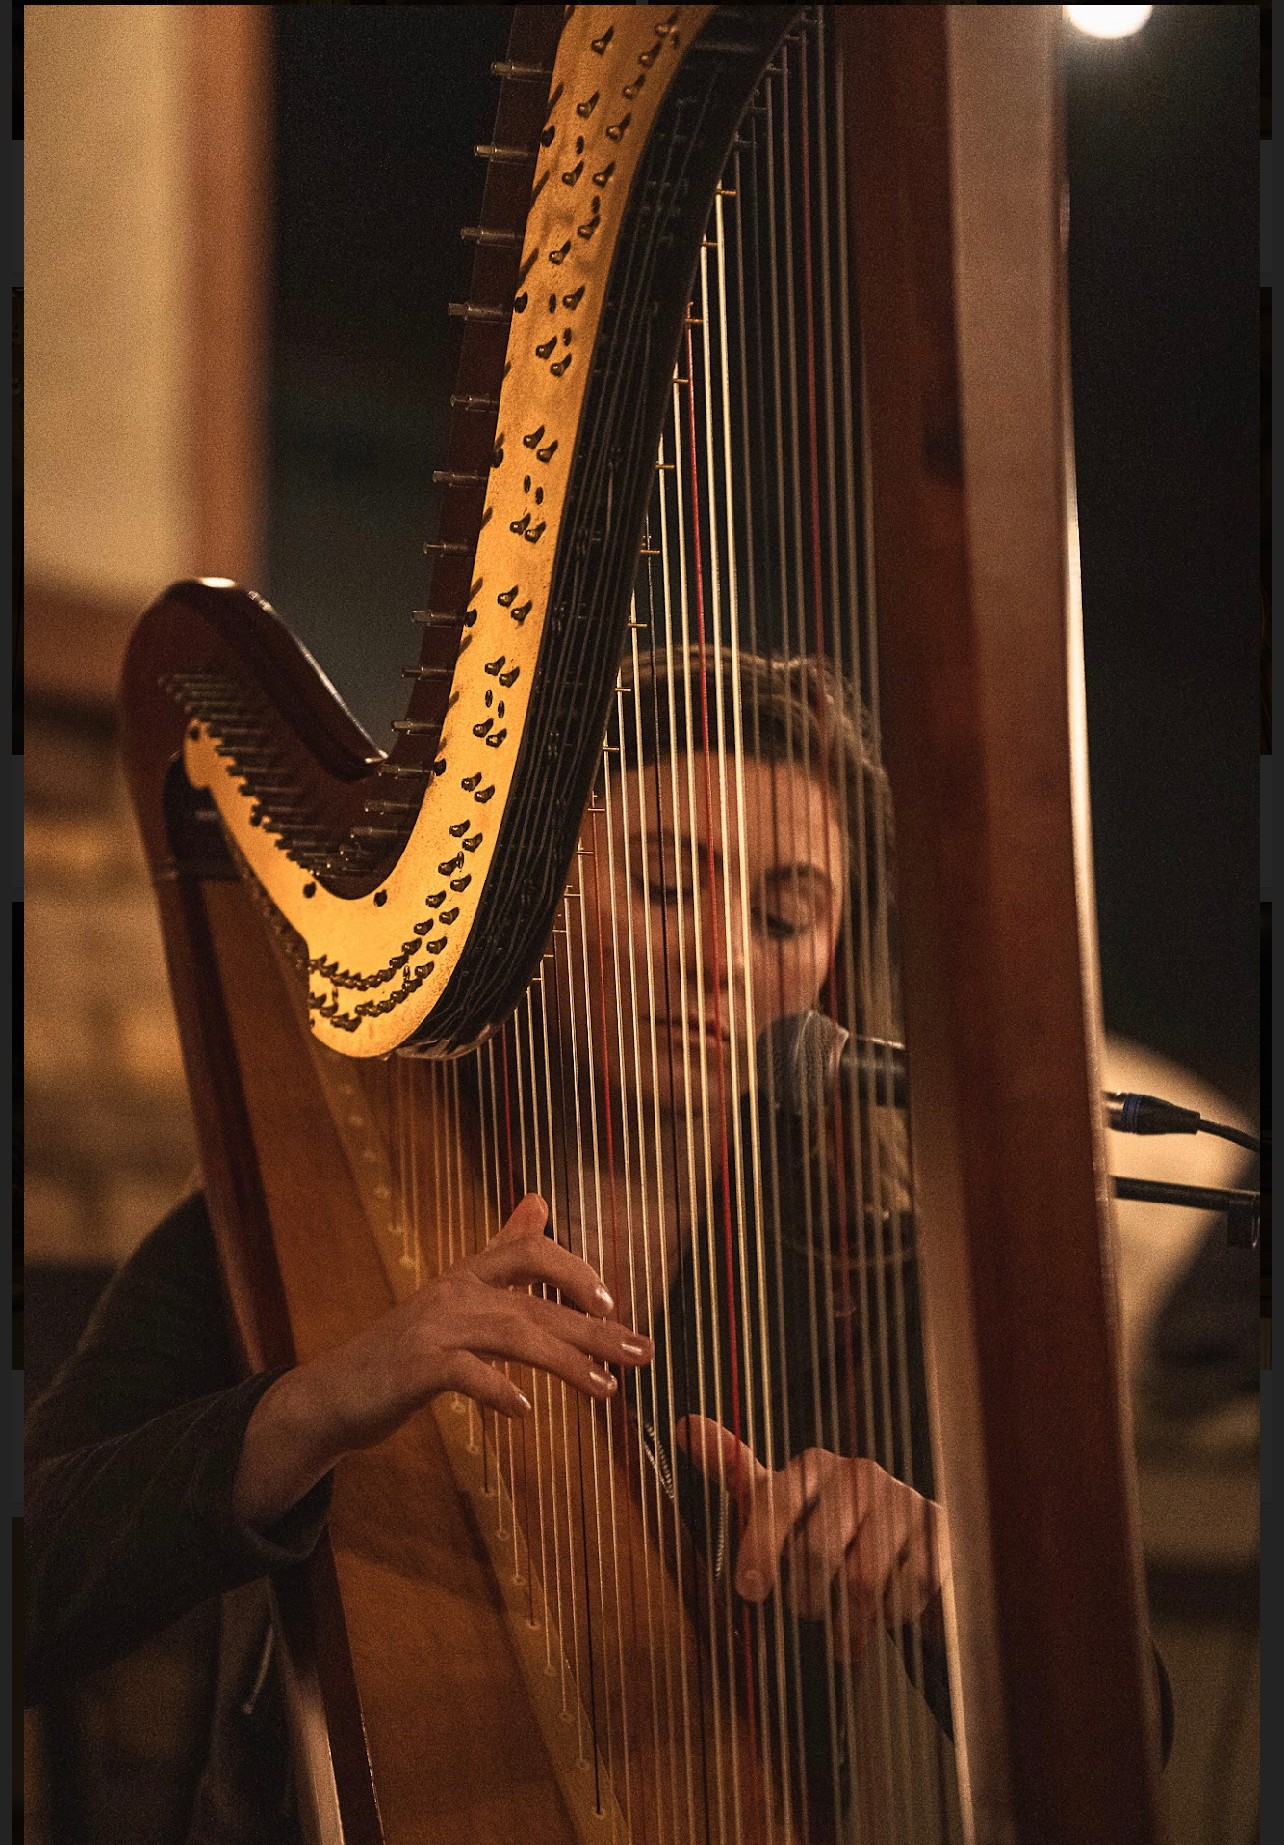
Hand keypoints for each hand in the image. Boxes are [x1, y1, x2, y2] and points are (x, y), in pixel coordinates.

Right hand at [235, 1194, 652, 1527]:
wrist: (335, 1393)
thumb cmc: (405, 1349)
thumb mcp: (457, 1294)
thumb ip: (502, 1251)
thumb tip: (539, 1199)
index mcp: (468, 1275)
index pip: (530, 1252)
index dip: (575, 1271)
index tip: (612, 1303)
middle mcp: (454, 1293)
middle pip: (535, 1303)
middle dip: (595, 1329)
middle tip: (643, 1352)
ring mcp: (432, 1329)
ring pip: (511, 1335)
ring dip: (565, 1361)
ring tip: (606, 1388)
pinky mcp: (412, 1368)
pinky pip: (462, 1373)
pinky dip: (495, 1388)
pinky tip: (523, 1410)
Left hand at [675, 1415, 946, 1658]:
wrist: (912, 1554)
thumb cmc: (834, 1532)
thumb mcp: (780, 1504)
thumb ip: (734, 1471)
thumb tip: (684, 1424)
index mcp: (815, 1467)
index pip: (776, 1503)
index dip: (759, 1549)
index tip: (749, 1591)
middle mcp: (859, 1475)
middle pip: (817, 1553)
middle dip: (805, 1598)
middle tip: (807, 1614)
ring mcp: (904, 1501)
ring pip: (863, 1580)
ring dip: (848, 1622)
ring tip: (844, 1634)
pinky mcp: (940, 1533)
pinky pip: (907, 1590)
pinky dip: (892, 1616)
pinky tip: (889, 1615)